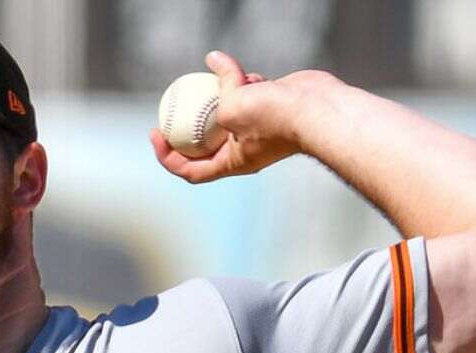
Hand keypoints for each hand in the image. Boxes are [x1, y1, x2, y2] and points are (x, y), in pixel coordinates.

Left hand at [150, 50, 306, 183]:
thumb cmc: (275, 116)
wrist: (318, 109)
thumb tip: (213, 59)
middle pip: (206, 142)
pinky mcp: (270, 109)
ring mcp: (258, 129)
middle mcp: (244, 150)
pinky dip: (245, 83)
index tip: (157, 134)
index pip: (192, 171)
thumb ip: (220, 85)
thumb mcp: (234, 104)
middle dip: (188, 125)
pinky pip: (248, 94)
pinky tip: (251, 75)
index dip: (168, 157)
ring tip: (231, 82)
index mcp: (232, 162)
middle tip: (170, 106)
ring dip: (223, 95)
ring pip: (228, 112)